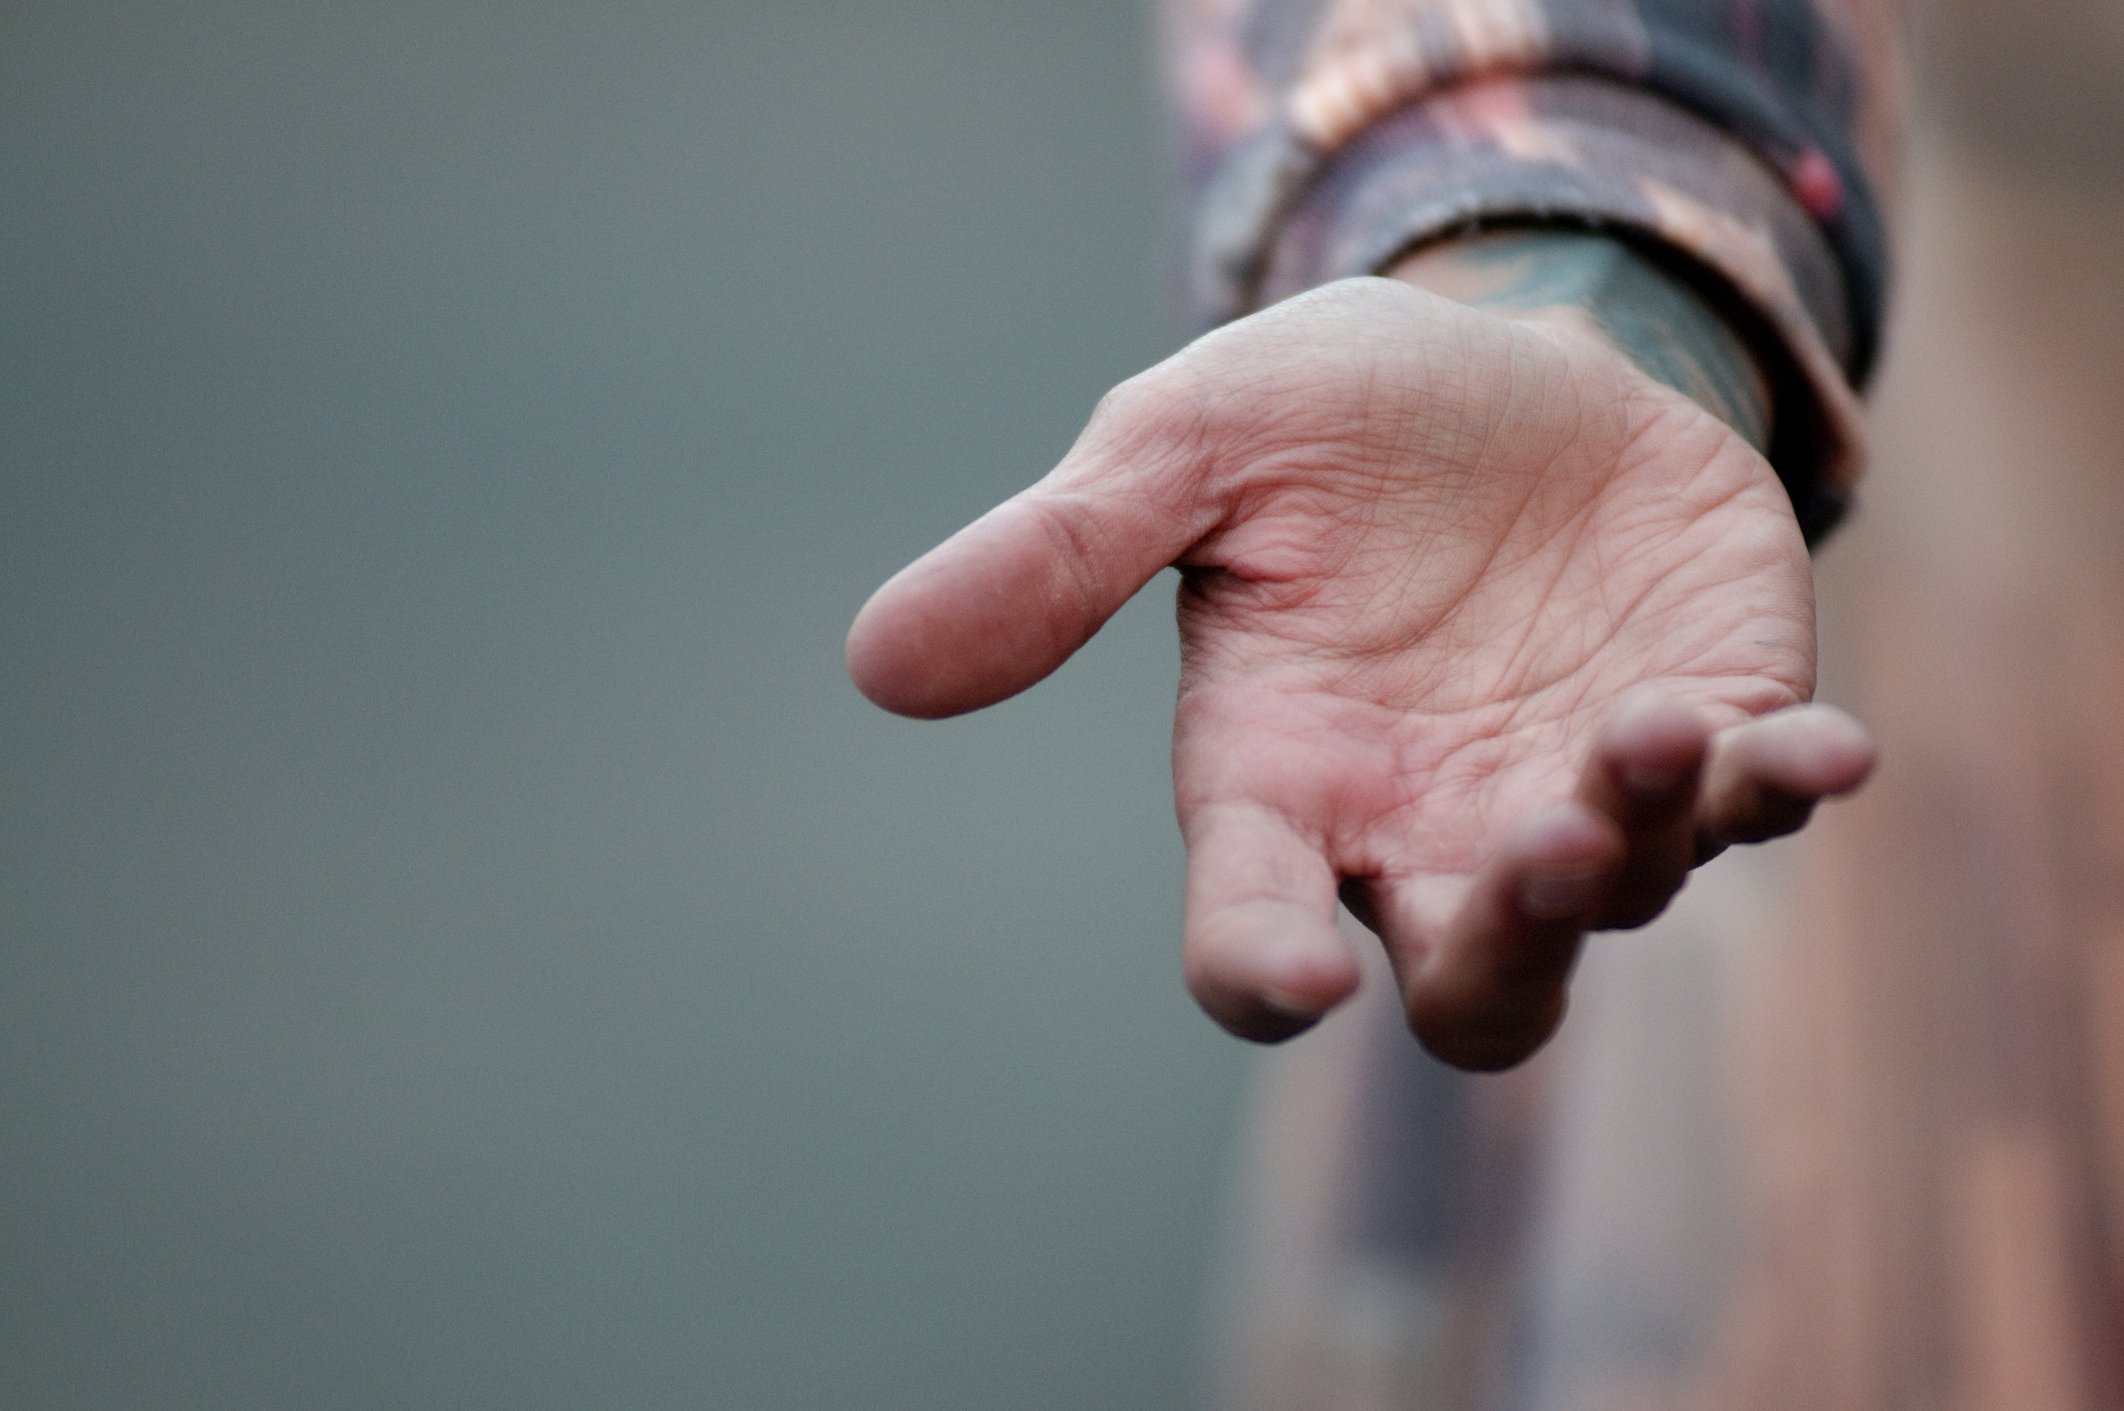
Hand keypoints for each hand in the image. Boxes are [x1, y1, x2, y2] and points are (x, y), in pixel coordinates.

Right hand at [846, 265, 1871, 1069]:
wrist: (1509, 352)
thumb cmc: (1324, 418)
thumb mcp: (1183, 445)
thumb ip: (1057, 556)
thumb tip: (876, 662)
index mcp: (1282, 778)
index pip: (1254, 927)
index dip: (1263, 969)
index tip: (1290, 980)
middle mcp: (1426, 824)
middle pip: (1471, 990)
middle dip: (1501, 951)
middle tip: (1520, 853)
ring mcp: (1571, 789)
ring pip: (1610, 902)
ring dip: (1635, 840)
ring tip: (1641, 723)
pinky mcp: (1708, 724)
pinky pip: (1749, 800)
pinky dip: (1778, 788)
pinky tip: (1815, 750)